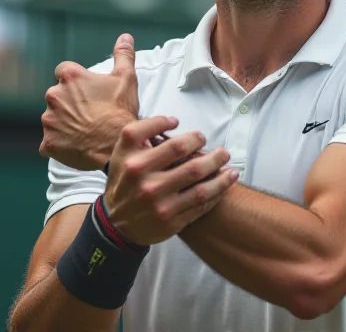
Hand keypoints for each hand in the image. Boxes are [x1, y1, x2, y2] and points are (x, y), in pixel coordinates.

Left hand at [39, 34, 139, 170]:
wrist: (116, 146)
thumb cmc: (121, 111)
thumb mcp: (126, 78)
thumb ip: (123, 55)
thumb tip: (125, 37)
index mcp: (70, 77)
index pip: (64, 71)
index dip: (76, 81)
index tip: (87, 91)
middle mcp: (54, 96)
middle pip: (57, 95)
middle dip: (69, 102)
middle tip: (90, 112)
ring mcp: (49, 121)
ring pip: (53, 118)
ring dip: (64, 122)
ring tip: (84, 130)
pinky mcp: (48, 143)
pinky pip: (49, 141)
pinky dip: (60, 142)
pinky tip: (76, 144)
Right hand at [104, 116, 239, 245]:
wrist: (116, 225)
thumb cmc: (125, 182)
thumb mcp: (122, 155)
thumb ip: (140, 134)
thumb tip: (173, 121)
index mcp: (132, 160)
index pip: (155, 132)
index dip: (170, 125)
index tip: (188, 129)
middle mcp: (144, 180)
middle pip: (185, 156)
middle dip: (207, 149)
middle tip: (218, 149)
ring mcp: (158, 203)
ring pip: (199, 184)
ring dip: (220, 172)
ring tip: (229, 164)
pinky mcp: (170, 221)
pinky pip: (200, 204)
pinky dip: (216, 192)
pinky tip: (224, 184)